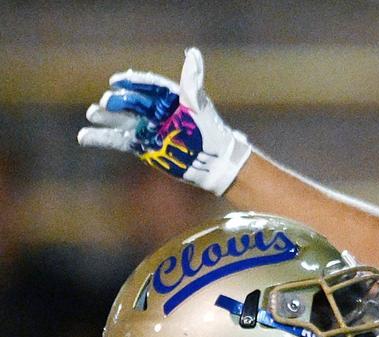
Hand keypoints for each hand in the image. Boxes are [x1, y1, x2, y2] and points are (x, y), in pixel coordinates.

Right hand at [77, 47, 250, 195]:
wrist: (214, 161)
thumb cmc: (211, 130)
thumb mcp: (199, 105)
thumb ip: (191, 81)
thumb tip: (193, 53)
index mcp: (167, 98)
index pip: (147, 86)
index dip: (132, 82)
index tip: (118, 81)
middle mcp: (153, 111)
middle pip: (130, 103)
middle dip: (117, 101)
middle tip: (108, 102)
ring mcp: (145, 128)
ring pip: (119, 120)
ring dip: (104, 117)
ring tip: (93, 113)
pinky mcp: (141, 146)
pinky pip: (117, 140)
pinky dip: (101, 138)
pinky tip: (84, 135)